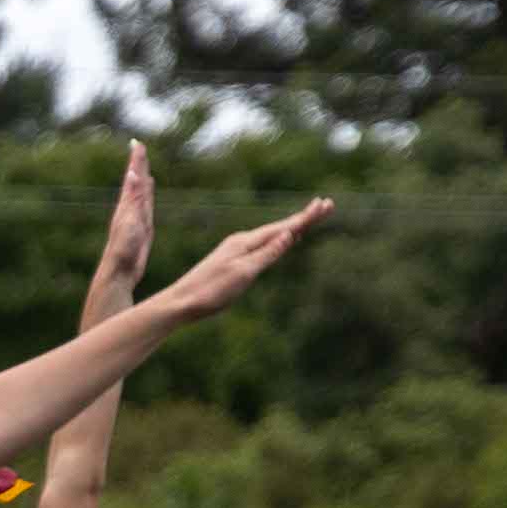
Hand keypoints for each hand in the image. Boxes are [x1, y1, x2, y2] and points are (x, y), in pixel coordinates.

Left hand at [89, 143, 156, 314]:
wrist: (119, 273)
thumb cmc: (122, 249)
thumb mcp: (129, 220)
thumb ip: (133, 198)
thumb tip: (133, 173)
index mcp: (126, 206)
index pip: (133, 177)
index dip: (136, 161)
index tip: (137, 143)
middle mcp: (129, 210)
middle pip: (136, 182)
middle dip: (138, 165)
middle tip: (139, 148)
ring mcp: (135, 220)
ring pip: (140, 194)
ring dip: (142, 180)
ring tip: (144, 168)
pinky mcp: (141, 230)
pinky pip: (145, 208)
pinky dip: (147, 197)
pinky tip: (147, 194)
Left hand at [158, 198, 327, 319]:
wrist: (180, 302)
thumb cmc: (211, 291)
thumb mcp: (244, 273)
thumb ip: (267, 254)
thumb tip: (289, 234)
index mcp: (246, 242)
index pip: (283, 227)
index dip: (306, 218)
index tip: (325, 205)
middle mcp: (241, 241)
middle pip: (279, 227)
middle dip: (303, 218)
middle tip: (326, 205)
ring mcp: (236, 250)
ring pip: (271, 235)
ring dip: (292, 227)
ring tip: (309, 220)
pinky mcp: (231, 260)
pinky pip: (262, 245)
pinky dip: (277, 240)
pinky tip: (280, 241)